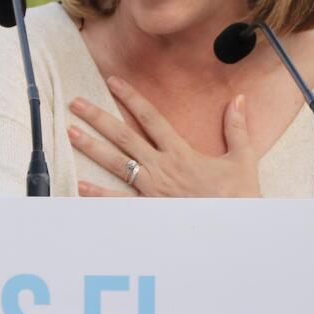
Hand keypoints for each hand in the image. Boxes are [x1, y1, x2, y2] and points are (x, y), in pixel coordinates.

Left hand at [68, 76, 260, 197]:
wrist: (233, 231)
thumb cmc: (238, 197)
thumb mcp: (242, 159)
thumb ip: (237, 127)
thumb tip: (239, 99)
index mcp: (180, 153)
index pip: (151, 117)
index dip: (131, 97)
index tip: (112, 81)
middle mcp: (161, 168)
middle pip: (124, 136)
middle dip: (98, 117)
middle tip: (76, 103)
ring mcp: (151, 190)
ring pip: (115, 164)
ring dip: (91, 147)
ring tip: (70, 133)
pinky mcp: (148, 211)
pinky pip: (118, 202)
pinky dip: (98, 194)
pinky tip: (79, 184)